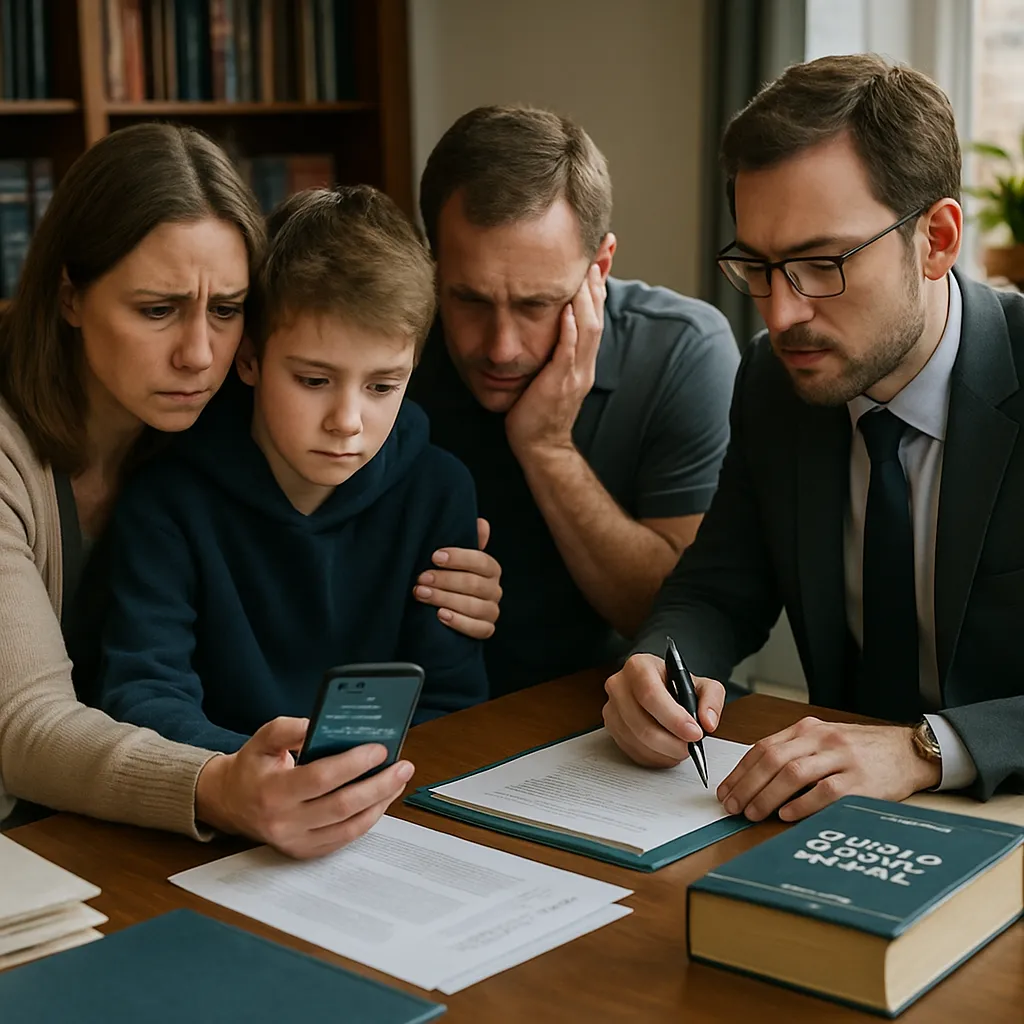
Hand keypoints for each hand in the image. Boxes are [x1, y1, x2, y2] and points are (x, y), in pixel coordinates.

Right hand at [194, 716, 413, 858]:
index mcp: (272, 791)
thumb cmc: (253, 766)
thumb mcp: (263, 738)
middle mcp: (284, 822)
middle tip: (403, 765)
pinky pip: (345, 839)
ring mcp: (295, 842)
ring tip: (399, 779)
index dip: (353, 764)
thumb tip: (321, 723)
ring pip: (349, 827)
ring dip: (380, 802)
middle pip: (342, 806)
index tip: (379, 749)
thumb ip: (290, 728)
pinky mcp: (305, 852)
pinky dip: (368, 818)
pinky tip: (382, 799)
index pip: (321, 778)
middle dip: (379, 785)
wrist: (229, 803)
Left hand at [414, 517, 501, 638]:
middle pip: (474, 584)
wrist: (442, 610)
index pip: (481, 561)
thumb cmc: (448, 578)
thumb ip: (467, 542)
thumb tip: (481, 523)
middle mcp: (495, 590)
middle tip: (421, 578)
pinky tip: (440, 615)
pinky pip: (478, 629)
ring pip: (474, 606)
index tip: (434, 556)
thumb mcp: (453, 560)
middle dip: (445, 580)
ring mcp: (492, 611)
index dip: (458, 558)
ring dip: (445, 599)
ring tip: (421, 594)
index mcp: (491, 569)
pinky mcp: (486, 630)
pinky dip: (459, 622)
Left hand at [504, 264, 605, 455]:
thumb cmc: (538, 411)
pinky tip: (567, 311)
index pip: (595, 315)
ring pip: (588, 330)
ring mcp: (575, 374)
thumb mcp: (552, 374)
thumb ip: (556, 351)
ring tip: (584, 270)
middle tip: (598, 250)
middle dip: (597, 282)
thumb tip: (549, 328)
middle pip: (597, 315)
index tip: (597, 257)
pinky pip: (568, 353)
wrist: (540, 446)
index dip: (597, 286)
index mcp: (583, 360)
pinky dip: (570, 331)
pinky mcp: (559, 384)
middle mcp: (584, 364)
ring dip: (586, 299)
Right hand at [602, 653, 724, 766]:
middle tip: (690, 747)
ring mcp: (611, 707)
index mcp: (639, 666)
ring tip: (680, 749)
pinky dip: (653, 757)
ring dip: (663, 752)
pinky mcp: (611, 728)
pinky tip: (667, 752)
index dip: (673, 718)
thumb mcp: (702, 684)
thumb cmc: (675, 685)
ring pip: (636, 740)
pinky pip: (631, 750)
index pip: (650, 694)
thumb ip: (712, 699)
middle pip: (641, 723)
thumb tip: (708, 722)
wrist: (658, 688)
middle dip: (670, 742)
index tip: (694, 733)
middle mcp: (619, 685)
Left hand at [717, 718, 941, 822]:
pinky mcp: (860, 781)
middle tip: (732, 806)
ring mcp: (841, 758)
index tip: (726, 791)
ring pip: (793, 774)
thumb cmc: (862, 750)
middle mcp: (821, 739)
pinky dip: (801, 804)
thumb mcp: (824, 741)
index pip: (763, 747)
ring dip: (767, 796)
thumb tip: (755, 780)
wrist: (909, 751)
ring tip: (752, 813)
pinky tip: (786, 814)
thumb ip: (794, 753)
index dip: (741, 771)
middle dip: (747, 785)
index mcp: (807, 729)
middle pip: (773, 760)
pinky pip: (824, 791)